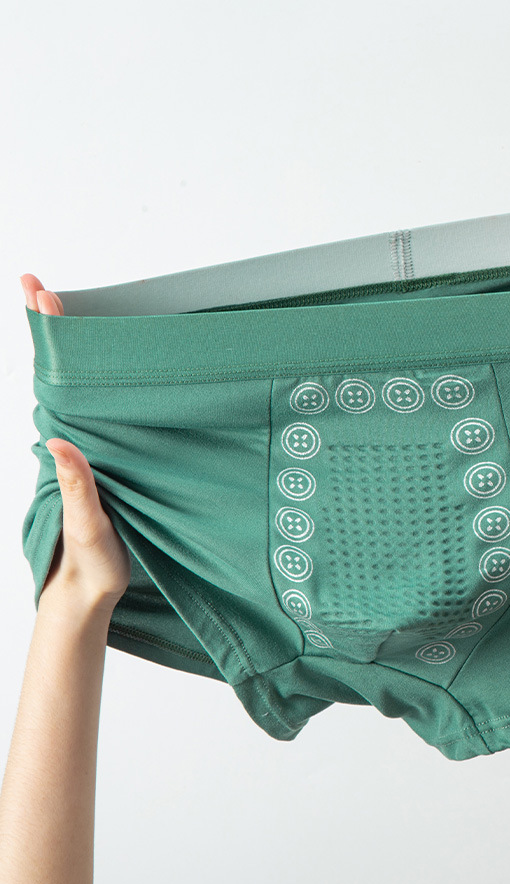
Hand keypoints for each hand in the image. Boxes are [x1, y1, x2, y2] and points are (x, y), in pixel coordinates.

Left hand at [21, 275, 131, 611]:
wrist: (84, 596)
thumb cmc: (88, 567)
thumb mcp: (86, 530)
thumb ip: (76, 489)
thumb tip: (58, 442)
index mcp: (63, 453)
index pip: (50, 381)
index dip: (45, 335)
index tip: (37, 293)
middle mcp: (67, 446)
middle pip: (55, 375)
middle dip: (49, 328)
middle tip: (39, 287)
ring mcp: (81, 455)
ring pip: (70, 392)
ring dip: (65, 350)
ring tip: (57, 311)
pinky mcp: (98, 468)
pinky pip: (93, 417)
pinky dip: (91, 385)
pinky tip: (96, 374)